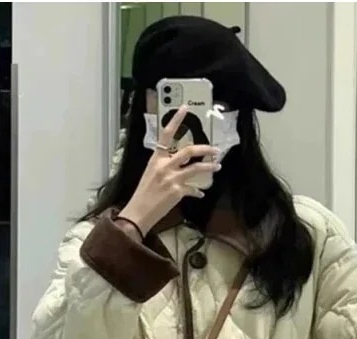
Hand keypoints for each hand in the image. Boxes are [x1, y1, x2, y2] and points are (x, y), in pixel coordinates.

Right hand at [118, 105, 220, 234]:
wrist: (139, 211)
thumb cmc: (143, 193)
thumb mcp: (151, 174)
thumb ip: (164, 166)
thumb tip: (178, 165)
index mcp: (156, 159)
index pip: (166, 134)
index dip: (176, 119)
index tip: (185, 108)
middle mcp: (165, 165)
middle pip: (189, 151)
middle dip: (205, 148)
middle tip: (215, 149)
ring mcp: (172, 178)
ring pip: (196, 168)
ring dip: (210, 166)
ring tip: (217, 166)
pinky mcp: (177, 191)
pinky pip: (193, 189)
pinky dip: (198, 191)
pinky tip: (200, 193)